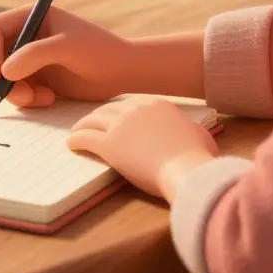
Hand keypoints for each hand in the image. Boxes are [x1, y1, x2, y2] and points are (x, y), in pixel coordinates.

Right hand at [0, 5, 134, 107]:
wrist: (122, 72)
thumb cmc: (99, 51)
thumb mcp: (67, 48)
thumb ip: (34, 55)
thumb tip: (4, 72)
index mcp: (30, 17)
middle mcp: (26, 36)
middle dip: (1, 79)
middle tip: (20, 96)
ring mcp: (29, 58)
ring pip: (2, 78)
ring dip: (15, 93)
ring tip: (40, 99)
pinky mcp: (36, 78)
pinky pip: (16, 91)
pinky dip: (27, 99)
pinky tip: (50, 99)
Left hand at [67, 96, 218, 199]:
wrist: (187, 168)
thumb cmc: (197, 157)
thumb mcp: (201, 137)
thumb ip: (193, 132)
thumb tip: (197, 135)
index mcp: (157, 104)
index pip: (130, 104)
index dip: (118, 111)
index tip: (112, 117)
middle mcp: (136, 109)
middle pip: (109, 109)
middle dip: (98, 116)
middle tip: (91, 123)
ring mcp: (121, 125)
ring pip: (93, 120)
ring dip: (82, 126)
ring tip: (77, 132)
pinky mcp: (110, 144)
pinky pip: (85, 138)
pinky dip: (76, 140)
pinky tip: (71, 144)